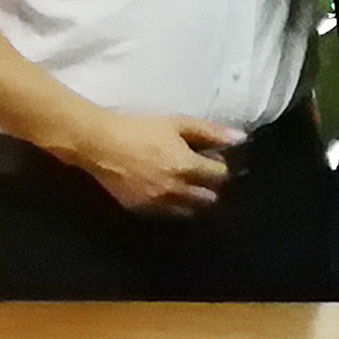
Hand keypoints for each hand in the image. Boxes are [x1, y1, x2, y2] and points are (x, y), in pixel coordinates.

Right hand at [54, 109, 236, 215]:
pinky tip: (169, 193)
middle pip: (208, 197)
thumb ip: (210, 132)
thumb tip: (240, 138)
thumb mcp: (177, 123)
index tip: (215, 159)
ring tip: (188, 185)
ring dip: (194, 200)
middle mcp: (174, 190)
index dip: (221, 167)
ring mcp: (156, 202)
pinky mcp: (139, 209)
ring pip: (188, 210)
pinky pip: (166, 214)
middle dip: (211, 187)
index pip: (219, 176)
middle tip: (204, 175)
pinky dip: (173, 206)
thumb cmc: (140, 128)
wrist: (98, 143)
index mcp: (186, 167)